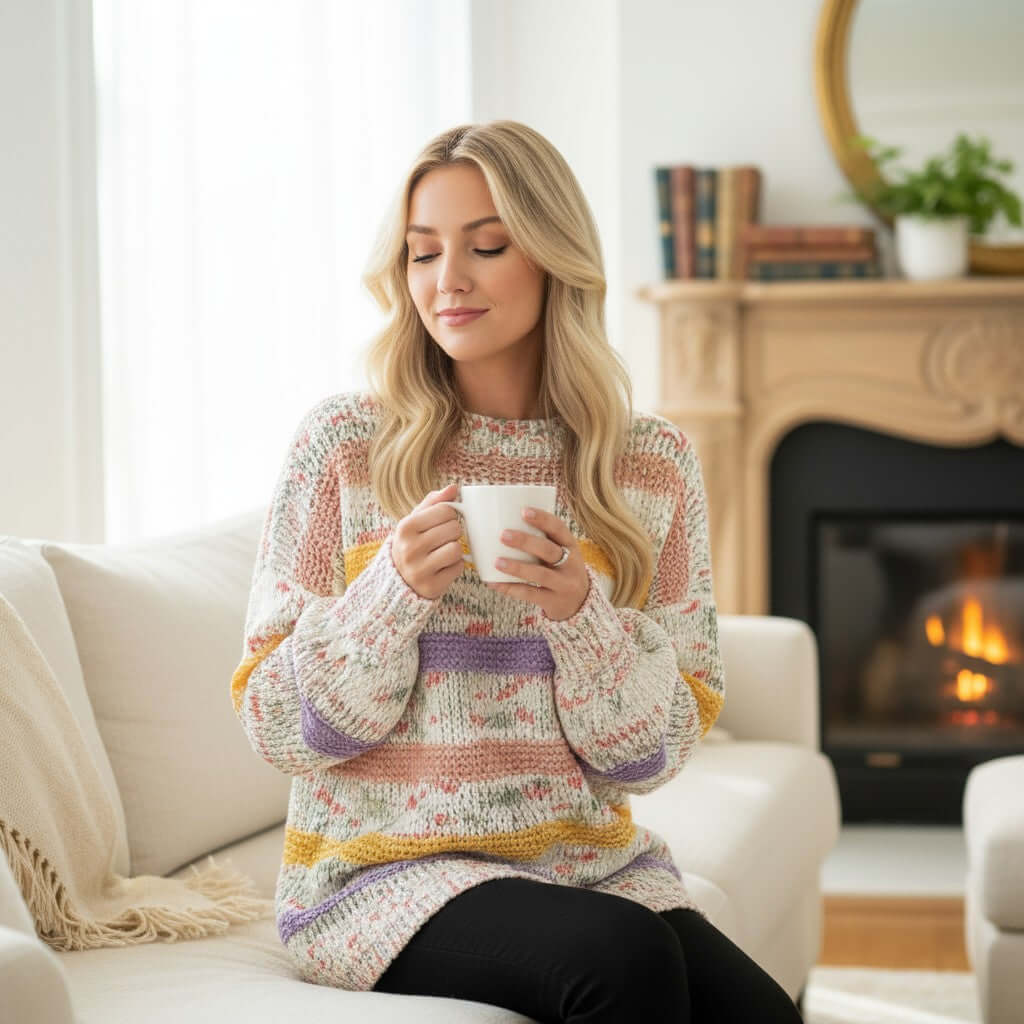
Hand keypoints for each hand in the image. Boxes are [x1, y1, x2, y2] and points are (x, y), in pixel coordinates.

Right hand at [391, 484, 465, 599]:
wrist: (398, 580)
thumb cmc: (412, 543)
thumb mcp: (415, 520)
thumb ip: (434, 502)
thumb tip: (454, 487)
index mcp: (405, 527)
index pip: (445, 510)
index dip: (450, 515)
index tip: (441, 522)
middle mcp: (410, 549)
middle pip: (454, 528)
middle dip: (453, 532)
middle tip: (443, 539)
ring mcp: (419, 570)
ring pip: (457, 549)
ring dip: (455, 550)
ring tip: (444, 552)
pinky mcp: (431, 586)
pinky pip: (458, 568)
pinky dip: (455, 566)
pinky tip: (443, 567)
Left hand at [485, 506, 589, 621]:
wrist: (580, 602)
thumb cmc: (561, 568)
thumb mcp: (561, 551)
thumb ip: (542, 539)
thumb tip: (502, 520)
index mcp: (571, 545)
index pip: (559, 528)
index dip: (542, 519)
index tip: (523, 511)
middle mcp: (571, 564)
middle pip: (549, 550)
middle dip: (525, 542)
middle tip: (503, 535)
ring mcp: (563, 584)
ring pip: (540, 574)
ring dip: (517, 567)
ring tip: (497, 562)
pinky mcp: (553, 601)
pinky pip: (530, 594)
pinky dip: (511, 588)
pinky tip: (494, 582)